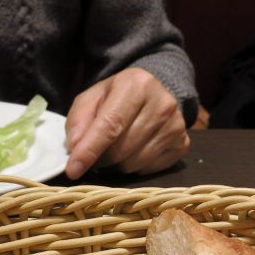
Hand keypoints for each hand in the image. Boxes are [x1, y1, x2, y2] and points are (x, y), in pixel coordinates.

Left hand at [64, 68, 189, 178]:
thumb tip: (75, 149)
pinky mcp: (182, 144)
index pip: (110, 125)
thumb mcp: (92, 99)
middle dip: (100, 159)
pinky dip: (134, 167)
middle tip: (94, 154)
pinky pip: (149, 169)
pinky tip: (132, 152)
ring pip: (134, 163)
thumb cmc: (116, 97)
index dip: (89, 150)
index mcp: (136, 84)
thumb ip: (78, 121)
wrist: (153, 93)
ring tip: (113, 150)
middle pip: (121, 150)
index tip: (72, 170)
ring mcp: (176, 126)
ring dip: (116, 165)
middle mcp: (162, 104)